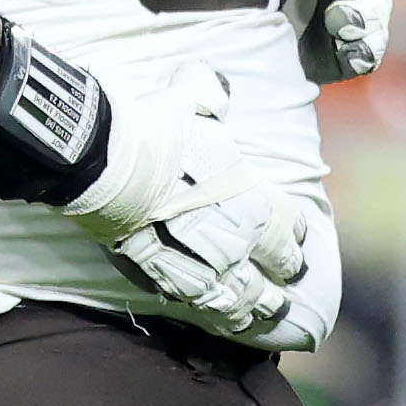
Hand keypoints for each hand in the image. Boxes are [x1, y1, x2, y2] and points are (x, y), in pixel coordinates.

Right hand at [71, 60, 318, 345]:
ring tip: (264, 310)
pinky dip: (220, 314)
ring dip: (258, 304)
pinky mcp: (170, 277)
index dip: (295, 233)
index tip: (296, 236)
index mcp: (255, 197)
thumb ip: (209, 97)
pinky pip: (204, 304)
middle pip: (276, 266)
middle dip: (284, 274)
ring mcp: (206, 263)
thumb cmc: (156, 130)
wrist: (109, 163)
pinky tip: (227, 319)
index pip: (291, 225)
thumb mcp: (190, 101)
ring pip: (245, 295)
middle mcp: (240, 237)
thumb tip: (212, 86)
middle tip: (286, 280)